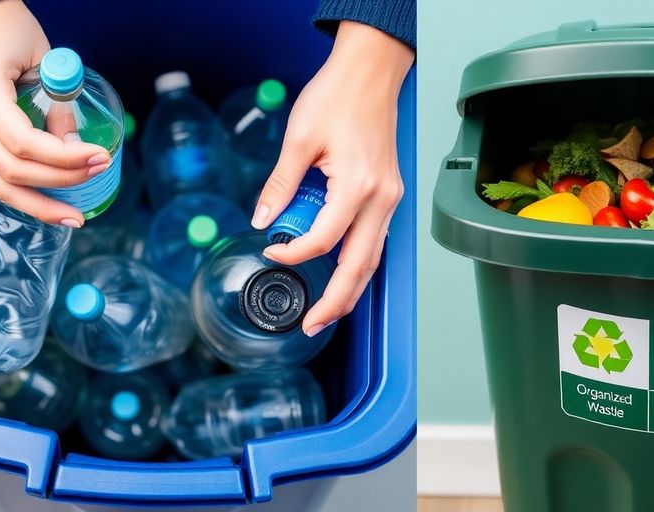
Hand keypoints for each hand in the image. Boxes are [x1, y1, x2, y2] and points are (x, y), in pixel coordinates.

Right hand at [0, 0, 111, 226]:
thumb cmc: (7, 31)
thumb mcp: (43, 56)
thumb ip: (60, 98)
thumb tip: (74, 141)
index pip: (25, 143)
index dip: (66, 157)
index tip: (101, 156)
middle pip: (15, 171)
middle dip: (63, 180)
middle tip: (100, 171)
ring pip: (1, 185)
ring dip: (42, 204)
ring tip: (76, 215)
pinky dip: (26, 196)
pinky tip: (52, 206)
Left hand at [251, 21, 413, 336]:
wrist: (371, 71)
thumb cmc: (338, 96)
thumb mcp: (298, 140)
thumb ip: (280, 186)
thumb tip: (263, 220)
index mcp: (358, 186)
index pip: (322, 240)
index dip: (292, 253)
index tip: (270, 252)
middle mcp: (381, 198)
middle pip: (360, 266)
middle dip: (336, 301)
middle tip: (311, 324)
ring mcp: (390, 197)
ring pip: (373, 258)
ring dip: (351, 288)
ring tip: (326, 311)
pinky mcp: (389, 192)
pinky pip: (376, 238)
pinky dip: (359, 262)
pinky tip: (342, 274)